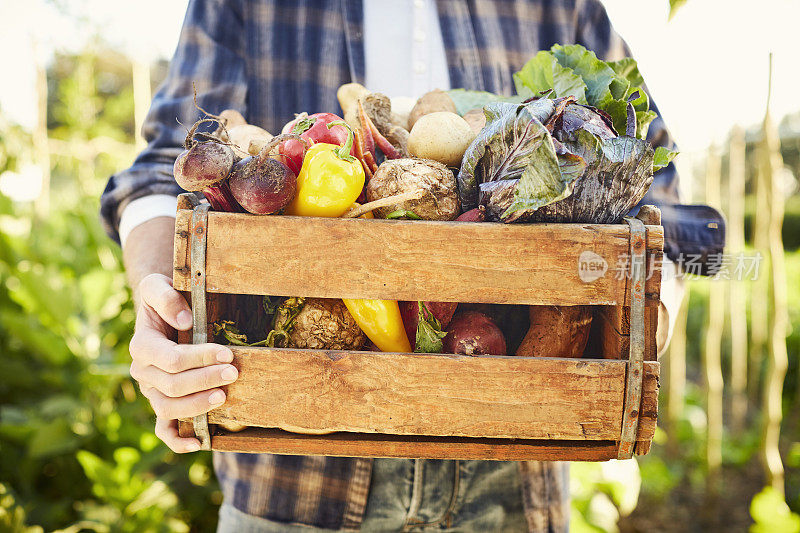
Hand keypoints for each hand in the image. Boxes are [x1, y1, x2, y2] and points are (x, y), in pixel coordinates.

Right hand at [129, 273, 236, 451]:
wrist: (162, 311)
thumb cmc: (164, 298)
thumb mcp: (158, 285)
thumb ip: (165, 297)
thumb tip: (184, 319)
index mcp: (142, 345)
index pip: (172, 360)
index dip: (201, 359)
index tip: (228, 354)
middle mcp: (143, 372)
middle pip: (173, 386)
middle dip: (206, 380)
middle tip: (235, 372)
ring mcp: (152, 391)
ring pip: (169, 409)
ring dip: (197, 406)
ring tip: (224, 396)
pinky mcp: (162, 402)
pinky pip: (163, 430)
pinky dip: (178, 442)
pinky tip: (200, 444)